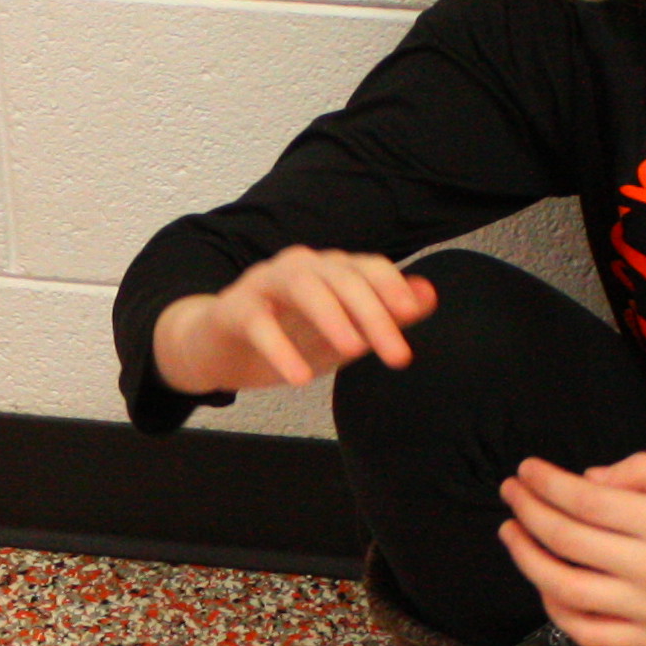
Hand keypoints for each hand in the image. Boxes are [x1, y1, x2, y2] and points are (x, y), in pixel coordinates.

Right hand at [153, 249, 437, 394]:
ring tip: (353, 352)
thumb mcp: (342, 332)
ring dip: (331, 315)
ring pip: (302, 286)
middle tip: (398, 356)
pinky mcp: (234, 310)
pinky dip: (279, 349)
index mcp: (328, 271)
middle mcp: (299, 268)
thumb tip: (428, 295)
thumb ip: (383, 315)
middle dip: (374, 314)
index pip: (368, 268)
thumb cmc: (286, 336)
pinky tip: (298, 378)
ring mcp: (264, 284)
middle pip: (341, 278)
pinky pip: (258, 323)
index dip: (392, 289)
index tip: (414, 317)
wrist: (216, 348)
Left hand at [497, 453, 645, 645]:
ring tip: (513, 533)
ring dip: (528, 559)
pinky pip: (588, 632)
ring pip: (566, 590)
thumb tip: (589, 480)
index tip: (527, 470)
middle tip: (511, 493)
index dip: (547, 483)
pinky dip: (556, 608)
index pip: (588, 501)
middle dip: (527, 511)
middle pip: (568, 541)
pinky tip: (545, 582)